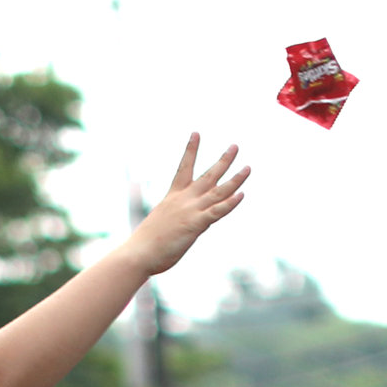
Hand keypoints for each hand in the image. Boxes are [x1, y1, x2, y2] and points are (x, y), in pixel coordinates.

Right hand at [121, 135, 248, 276]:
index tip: (196, 133)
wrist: (138, 253)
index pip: (184, 168)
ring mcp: (190, 211)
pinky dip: (229, 203)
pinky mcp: (195, 224)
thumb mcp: (160, 224)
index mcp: (173, 197)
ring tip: (248, 167)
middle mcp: (184, 200)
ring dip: (235, 179)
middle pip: (208, 176)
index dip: (191, 150)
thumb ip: (173, 219)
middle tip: (235, 146)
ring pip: (218, 192)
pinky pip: (216, 212)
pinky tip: (242, 195)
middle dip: (223, 160)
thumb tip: (176, 224)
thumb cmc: (145, 244)